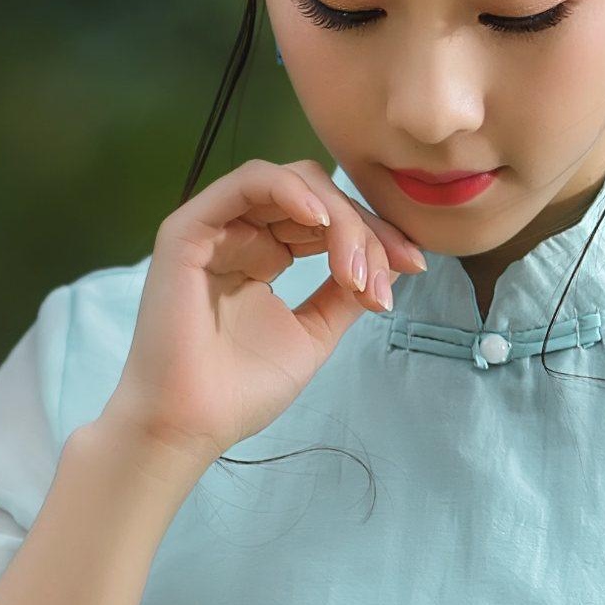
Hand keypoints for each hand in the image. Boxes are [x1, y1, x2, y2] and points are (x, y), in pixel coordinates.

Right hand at [101, 157, 429, 468]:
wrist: (192, 422)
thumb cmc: (243, 389)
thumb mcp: (314, 332)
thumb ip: (346, 293)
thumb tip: (392, 262)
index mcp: (266, 254)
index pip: (329, 221)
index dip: (376, 236)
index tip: (414, 266)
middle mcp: (242, 233)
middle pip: (319, 198)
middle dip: (366, 230)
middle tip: (386, 276)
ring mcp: (216, 228)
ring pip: (294, 185)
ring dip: (338, 218)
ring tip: (355, 269)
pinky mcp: (190, 228)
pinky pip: (248, 182)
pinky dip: (291, 191)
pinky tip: (320, 221)